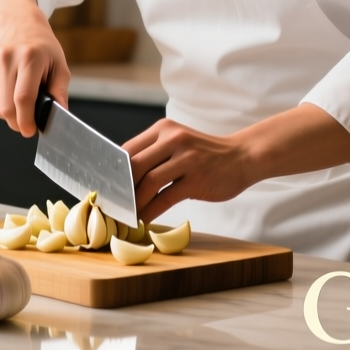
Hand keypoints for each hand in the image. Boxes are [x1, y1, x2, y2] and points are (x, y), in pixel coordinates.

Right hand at [0, 0, 70, 136]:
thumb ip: (60, 90)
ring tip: (22, 103)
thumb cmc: (42, 47)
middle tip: (29, 123)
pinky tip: (11, 92)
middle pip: (7, 108)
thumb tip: (59, 114)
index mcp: (30, 57)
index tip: (31, 130)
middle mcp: (7, 59)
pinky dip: (1, 105)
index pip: (23, 97)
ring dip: (10, 114)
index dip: (26, 119)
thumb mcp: (59, 64)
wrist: (17, 24)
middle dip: (18, 122)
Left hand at [125, 120, 255, 222]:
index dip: (114, 170)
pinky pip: (166, 198)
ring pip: (148, 182)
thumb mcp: (178, 142)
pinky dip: (151, 211)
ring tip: (127, 214)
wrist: (243, 156)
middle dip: (121, 188)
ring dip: (134, 202)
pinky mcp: (197, 180)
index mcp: (164, 129)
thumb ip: (154, 153)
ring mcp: (187, 159)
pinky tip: (144, 220)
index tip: (106, 186)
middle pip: (135, 165)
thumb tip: (122, 175)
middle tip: (112, 203)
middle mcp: (173, 139)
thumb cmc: (205, 153)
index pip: (128, 149)